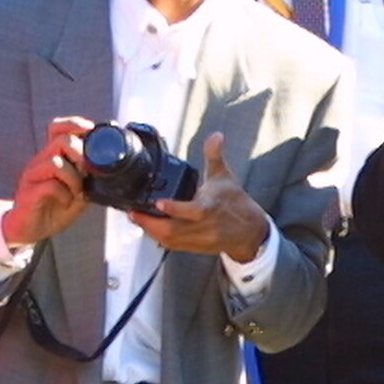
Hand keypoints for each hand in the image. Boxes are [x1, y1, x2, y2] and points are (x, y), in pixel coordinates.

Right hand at [1, 112, 96, 249]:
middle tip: (87, 174)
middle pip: (61, 141)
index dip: (75, 124)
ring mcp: (32, 176)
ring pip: (55, 162)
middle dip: (81, 155)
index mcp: (52, 157)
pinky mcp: (28, 193)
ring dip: (73, 178)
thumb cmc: (53, 207)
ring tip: (77, 193)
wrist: (28, 229)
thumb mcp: (78, 193)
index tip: (91, 131)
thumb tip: (109, 170)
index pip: (58, 128)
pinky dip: (63, 195)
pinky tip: (65, 203)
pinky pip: (49, 186)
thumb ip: (89, 180)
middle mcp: (40, 162)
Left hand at [133, 135, 270, 262]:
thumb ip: (214, 155)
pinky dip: (158, 237)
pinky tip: (148, 227)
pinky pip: (172, 246)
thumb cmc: (235, 203)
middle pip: (173, 230)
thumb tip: (216, 136)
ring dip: (150, 230)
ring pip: (170, 240)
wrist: (250, 231)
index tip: (159, 202)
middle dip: (150, 223)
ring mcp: (199, 239)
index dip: (174, 209)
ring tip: (135, 217)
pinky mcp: (195, 248)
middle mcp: (204, 227)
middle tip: (133, 212)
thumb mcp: (225, 176)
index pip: (192, 211)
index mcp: (211, 207)